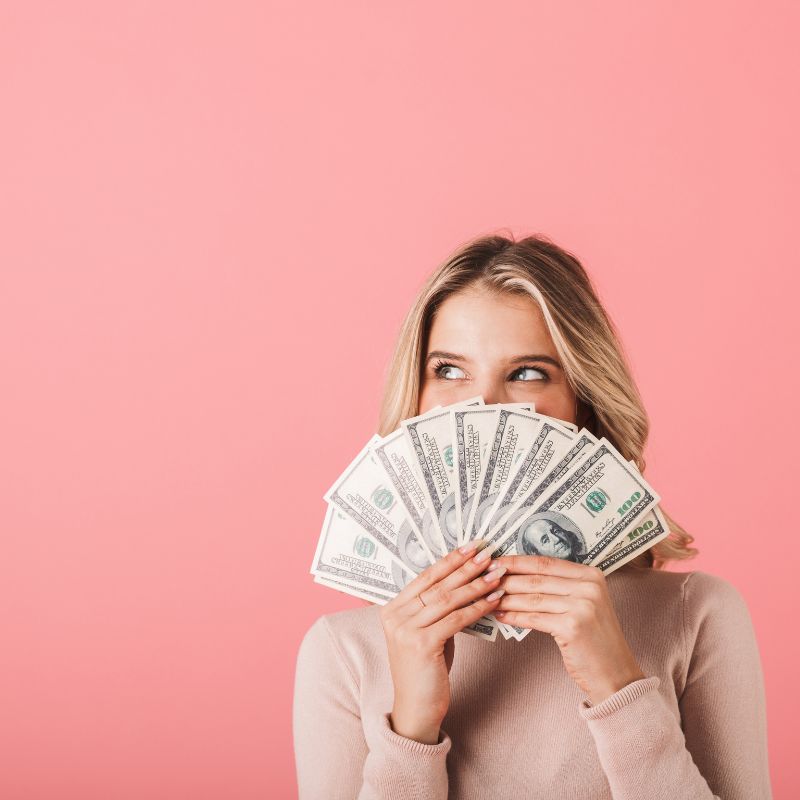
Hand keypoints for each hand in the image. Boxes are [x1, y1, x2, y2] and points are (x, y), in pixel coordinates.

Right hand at [379, 541, 506, 743]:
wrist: (416, 709)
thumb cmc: (426, 670)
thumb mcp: (427, 633)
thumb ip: (437, 610)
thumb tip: (466, 582)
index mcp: (392, 608)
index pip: (425, 576)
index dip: (450, 560)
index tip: (471, 546)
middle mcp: (395, 616)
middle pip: (437, 583)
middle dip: (466, 567)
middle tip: (488, 553)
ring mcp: (405, 630)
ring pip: (448, 599)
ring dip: (476, 584)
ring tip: (497, 574)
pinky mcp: (421, 645)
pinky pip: (456, 619)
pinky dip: (478, 608)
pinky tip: (495, 600)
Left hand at [493, 555, 644, 704]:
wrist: (615, 674)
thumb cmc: (594, 639)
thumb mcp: (583, 604)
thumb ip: (560, 587)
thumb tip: (518, 573)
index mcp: (591, 575)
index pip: (545, 562)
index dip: (516, 560)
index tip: (494, 561)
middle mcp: (589, 586)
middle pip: (536, 578)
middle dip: (506, 578)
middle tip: (483, 578)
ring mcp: (583, 606)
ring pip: (532, 598)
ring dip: (505, 598)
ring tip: (486, 597)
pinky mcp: (573, 626)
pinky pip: (534, 618)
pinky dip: (514, 616)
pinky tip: (499, 616)